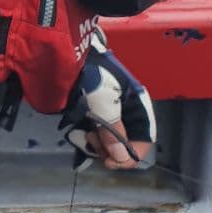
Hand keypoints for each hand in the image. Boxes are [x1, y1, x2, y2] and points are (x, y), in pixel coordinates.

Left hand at [60, 27, 156, 170]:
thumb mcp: (102, 99)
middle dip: (110, 148)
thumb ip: (112, 128)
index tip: (111, 162)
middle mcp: (127, 109)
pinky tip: (79, 132)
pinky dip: (89, 136)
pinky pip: (96, 131)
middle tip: (91, 142)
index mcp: (138, 105)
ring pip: (109, 139)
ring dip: (98, 143)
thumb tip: (121, 158)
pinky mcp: (93, 109)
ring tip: (84, 135)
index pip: (145, 138)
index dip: (131, 154)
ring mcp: (109, 110)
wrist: (66, 50)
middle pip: (126, 141)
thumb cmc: (89, 71)